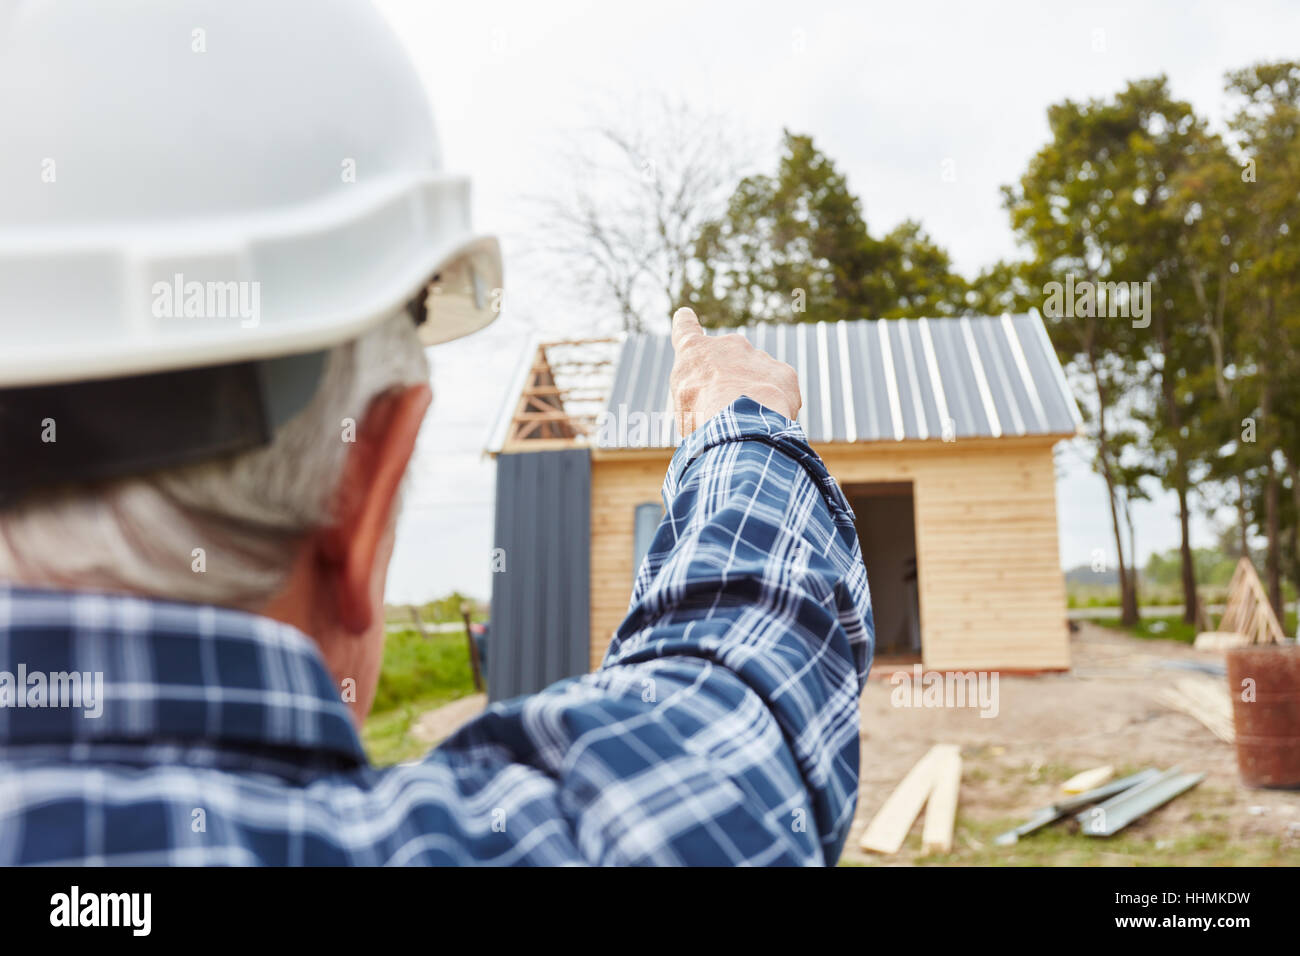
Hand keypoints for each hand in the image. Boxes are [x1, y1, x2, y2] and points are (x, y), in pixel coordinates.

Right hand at [669, 307, 801, 434]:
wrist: (739, 423)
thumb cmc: (702, 419)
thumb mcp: (683, 406)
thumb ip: (694, 393)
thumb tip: (711, 398)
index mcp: (694, 351)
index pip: (685, 328)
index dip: (685, 322)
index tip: (685, 316)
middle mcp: (728, 344)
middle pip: (729, 362)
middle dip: (730, 381)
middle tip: (727, 411)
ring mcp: (758, 356)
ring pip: (756, 377)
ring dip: (754, 396)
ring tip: (748, 421)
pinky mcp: (784, 372)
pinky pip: (780, 390)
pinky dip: (776, 406)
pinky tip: (767, 422)